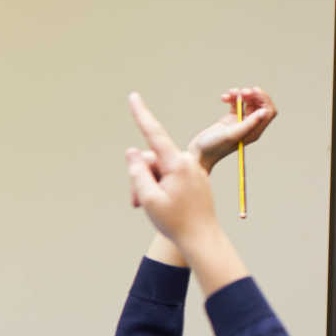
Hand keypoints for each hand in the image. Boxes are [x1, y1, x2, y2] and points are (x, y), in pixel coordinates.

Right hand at [124, 92, 221, 245]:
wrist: (202, 238)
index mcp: (178, 164)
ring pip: (161, 171)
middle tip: (135, 203)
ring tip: (149, 208)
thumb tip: (133, 151)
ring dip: (149, 186)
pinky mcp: (194, 179)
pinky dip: (160, 189)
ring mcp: (192, 171)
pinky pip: (170, 177)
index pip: (154, 134)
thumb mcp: (148, 199)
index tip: (133, 97)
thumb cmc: (175, 221)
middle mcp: (188, 163)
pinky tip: (162, 206)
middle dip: (140, 177)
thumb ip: (138, 172)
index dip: (142, 115)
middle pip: (153, 161)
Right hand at [188, 87, 276, 172]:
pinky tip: (223, 98)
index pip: (268, 111)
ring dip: (241, 94)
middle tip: (242, 92)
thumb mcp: (231, 134)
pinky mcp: (230, 119)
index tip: (253, 92)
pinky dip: (232, 98)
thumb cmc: (214, 147)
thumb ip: (249, 124)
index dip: (264, 99)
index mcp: (254, 131)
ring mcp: (240, 122)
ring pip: (248, 102)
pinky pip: (236, 104)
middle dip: (252, 95)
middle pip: (259, 105)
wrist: (198, 153)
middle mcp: (249, 126)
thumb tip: (264, 112)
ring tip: (231, 93)